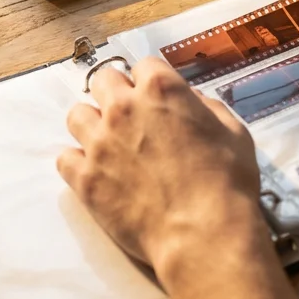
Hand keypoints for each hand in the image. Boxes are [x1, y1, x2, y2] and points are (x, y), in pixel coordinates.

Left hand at [57, 58, 267, 276]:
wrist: (203, 233)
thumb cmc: (227, 182)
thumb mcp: (233, 132)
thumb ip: (206, 108)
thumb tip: (190, 101)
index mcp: (161, 89)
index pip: (144, 64)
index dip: (151, 81)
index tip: (157, 97)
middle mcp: (123, 107)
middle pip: (102, 80)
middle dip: (115, 93)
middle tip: (130, 116)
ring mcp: (98, 142)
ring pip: (76, 115)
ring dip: (92, 124)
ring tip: (108, 144)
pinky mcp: (84, 178)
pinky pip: (64, 158)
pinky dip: (78, 162)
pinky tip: (96, 172)